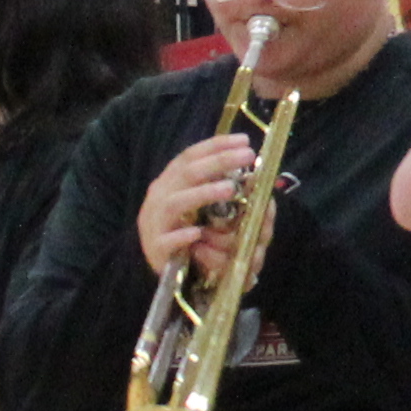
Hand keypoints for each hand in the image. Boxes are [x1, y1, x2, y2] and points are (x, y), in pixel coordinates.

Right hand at [139, 134, 259, 282]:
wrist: (171, 269)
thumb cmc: (193, 230)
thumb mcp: (207, 206)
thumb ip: (223, 188)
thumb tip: (255, 175)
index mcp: (172, 182)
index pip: (191, 156)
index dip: (217, 146)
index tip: (244, 140)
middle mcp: (161, 197)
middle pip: (187, 173)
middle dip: (219, 162)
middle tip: (247, 156)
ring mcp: (155, 223)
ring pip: (174, 203)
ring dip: (203, 194)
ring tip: (230, 188)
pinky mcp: (155, 250)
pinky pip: (166, 242)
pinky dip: (182, 236)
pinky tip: (198, 233)